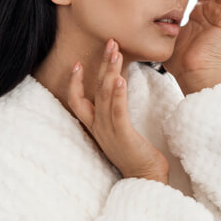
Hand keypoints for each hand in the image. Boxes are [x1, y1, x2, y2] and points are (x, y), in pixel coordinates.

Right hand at [67, 39, 169, 183]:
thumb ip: (116, 115)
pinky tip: (120, 79)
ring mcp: (109, 131)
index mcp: (96, 126)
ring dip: (110, 71)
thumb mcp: (122, 132)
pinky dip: (117, 94)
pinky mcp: (123, 135)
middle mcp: (98, 127)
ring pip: (105, 95)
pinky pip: (117, 111)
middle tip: (110, 42)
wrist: (145, 179)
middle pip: (94, 90)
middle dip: (102, 64)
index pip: (77, 101)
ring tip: (116, 52)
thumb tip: (119, 97)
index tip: (77, 63)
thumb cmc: (137, 155)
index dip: (74, 82)